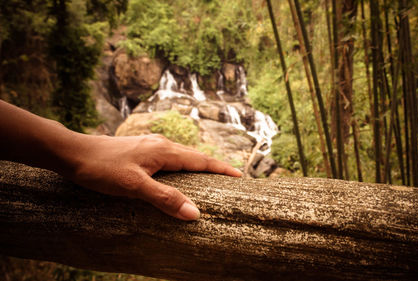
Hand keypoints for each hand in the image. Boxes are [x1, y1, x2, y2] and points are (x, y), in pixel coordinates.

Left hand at [67, 134, 241, 220]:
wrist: (73, 153)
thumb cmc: (102, 168)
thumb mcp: (134, 186)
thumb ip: (165, 199)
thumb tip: (194, 213)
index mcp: (164, 150)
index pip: (201, 160)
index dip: (221, 169)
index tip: (240, 176)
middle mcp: (161, 144)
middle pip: (194, 156)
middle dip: (213, 167)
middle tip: (230, 179)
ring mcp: (150, 145)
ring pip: (181, 156)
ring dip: (197, 166)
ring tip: (209, 178)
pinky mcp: (140, 150)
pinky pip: (169, 157)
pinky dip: (181, 166)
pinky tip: (176, 175)